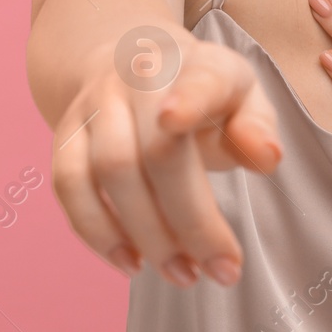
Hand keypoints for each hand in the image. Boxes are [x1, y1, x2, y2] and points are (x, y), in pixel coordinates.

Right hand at [50, 33, 281, 288]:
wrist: (128, 57)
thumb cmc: (202, 91)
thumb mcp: (242, 96)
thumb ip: (257, 126)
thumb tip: (266, 158)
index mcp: (195, 65)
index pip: (196, 80)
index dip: (187, 99)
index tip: (175, 120)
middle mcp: (138, 77)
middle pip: (154, 150)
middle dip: (189, 220)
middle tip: (222, 271)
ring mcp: (95, 104)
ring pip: (108, 171)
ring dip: (146, 235)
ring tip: (183, 274)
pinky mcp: (66, 133)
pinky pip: (69, 186)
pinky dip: (97, 232)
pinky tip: (132, 263)